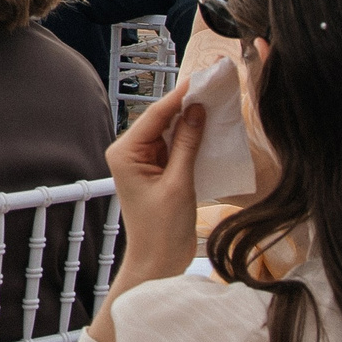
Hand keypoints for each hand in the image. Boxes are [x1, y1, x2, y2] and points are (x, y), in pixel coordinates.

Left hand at [106, 82, 205, 285]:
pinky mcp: (157, 170)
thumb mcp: (179, 184)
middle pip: (162, 119)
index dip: (180, 96)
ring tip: (216, 99)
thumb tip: (197, 109)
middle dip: (187, 104)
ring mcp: (143, 160)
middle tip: (213, 84)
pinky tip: (210, 127)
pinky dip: (192, 137)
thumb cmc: (162, 230)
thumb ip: (187, 144)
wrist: (158, 264)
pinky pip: (175, 146)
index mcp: (125, 152)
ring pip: (170, 131)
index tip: (202, 78)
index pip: (155, 115)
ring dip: (192, 119)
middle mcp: (130, 152)